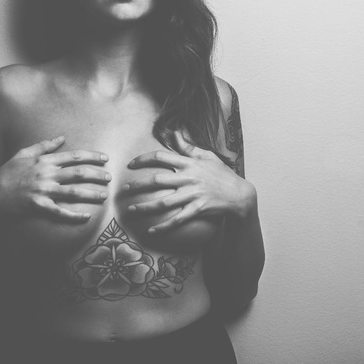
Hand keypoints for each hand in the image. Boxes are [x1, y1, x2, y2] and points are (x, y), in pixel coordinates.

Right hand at [0, 136, 110, 222]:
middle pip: (78, 173)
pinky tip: (86, 217)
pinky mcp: (38, 206)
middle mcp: (46, 174)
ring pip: (74, 192)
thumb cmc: (6, 174)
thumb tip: (61, 137)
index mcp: (44, 161)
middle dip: (97, 174)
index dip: (92, 156)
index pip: (74, 156)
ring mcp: (43, 191)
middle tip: (110, 178)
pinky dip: (74, 215)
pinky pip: (60, 212)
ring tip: (104, 196)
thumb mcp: (23, 154)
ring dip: (91, 193)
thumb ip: (43, 145)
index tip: (105, 158)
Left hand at [122, 131, 255, 233]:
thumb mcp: (207, 156)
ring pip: (164, 202)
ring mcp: (193, 194)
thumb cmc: (222, 174)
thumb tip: (174, 133)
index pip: (161, 156)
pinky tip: (151, 230)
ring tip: (131, 210)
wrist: (239, 195)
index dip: (143, 159)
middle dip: (138, 185)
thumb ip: (188, 147)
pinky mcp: (198, 209)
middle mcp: (189, 178)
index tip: (131, 164)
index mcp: (189, 163)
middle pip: (157, 180)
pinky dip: (164, 226)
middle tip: (124, 189)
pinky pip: (177, 219)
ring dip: (145, 207)